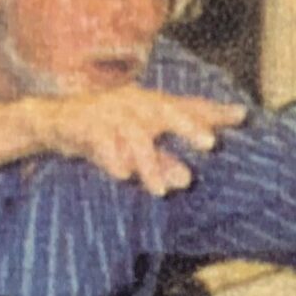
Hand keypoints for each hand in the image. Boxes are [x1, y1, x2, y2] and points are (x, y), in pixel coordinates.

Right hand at [34, 86, 245, 195]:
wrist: (53, 121)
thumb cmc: (103, 132)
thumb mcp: (134, 146)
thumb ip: (162, 161)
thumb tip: (185, 180)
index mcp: (148, 105)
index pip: (186, 106)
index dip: (213, 111)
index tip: (242, 115)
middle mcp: (132, 105)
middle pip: (164, 111)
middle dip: (188, 125)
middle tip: (210, 143)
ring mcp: (108, 114)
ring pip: (134, 136)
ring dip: (149, 162)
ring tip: (162, 190)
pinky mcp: (84, 126)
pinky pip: (101, 142)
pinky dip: (111, 158)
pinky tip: (121, 173)